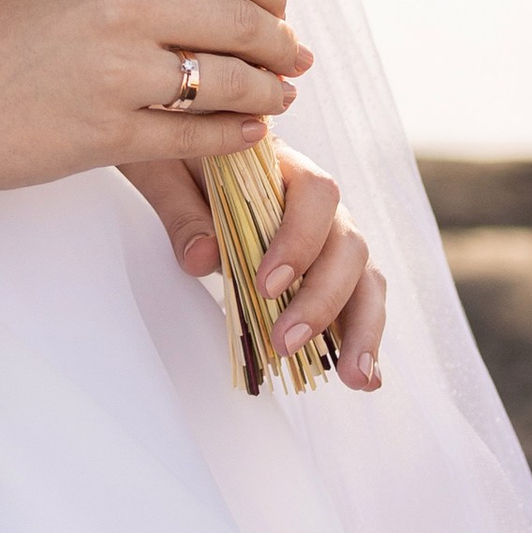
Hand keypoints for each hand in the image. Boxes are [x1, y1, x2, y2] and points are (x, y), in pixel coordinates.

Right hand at [0, 0, 308, 201]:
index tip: (276, 11)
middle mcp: (124, 4)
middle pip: (248, 21)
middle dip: (283, 46)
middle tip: (291, 62)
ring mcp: (118, 71)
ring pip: (233, 81)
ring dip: (268, 94)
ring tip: (274, 100)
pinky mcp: (108, 134)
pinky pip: (201, 136)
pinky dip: (235, 137)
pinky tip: (244, 134)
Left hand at [122, 144, 387, 388]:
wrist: (185, 154)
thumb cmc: (180, 156)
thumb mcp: (166, 169)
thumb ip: (182, 210)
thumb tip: (203, 259)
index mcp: (284, 166)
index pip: (316, 193)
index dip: (299, 240)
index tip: (266, 285)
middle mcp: (319, 204)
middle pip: (348, 244)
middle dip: (323, 299)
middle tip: (286, 342)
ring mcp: (329, 238)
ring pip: (363, 277)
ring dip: (360, 328)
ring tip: (353, 378)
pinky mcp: (326, 271)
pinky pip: (356, 300)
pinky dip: (361, 338)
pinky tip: (364, 378)